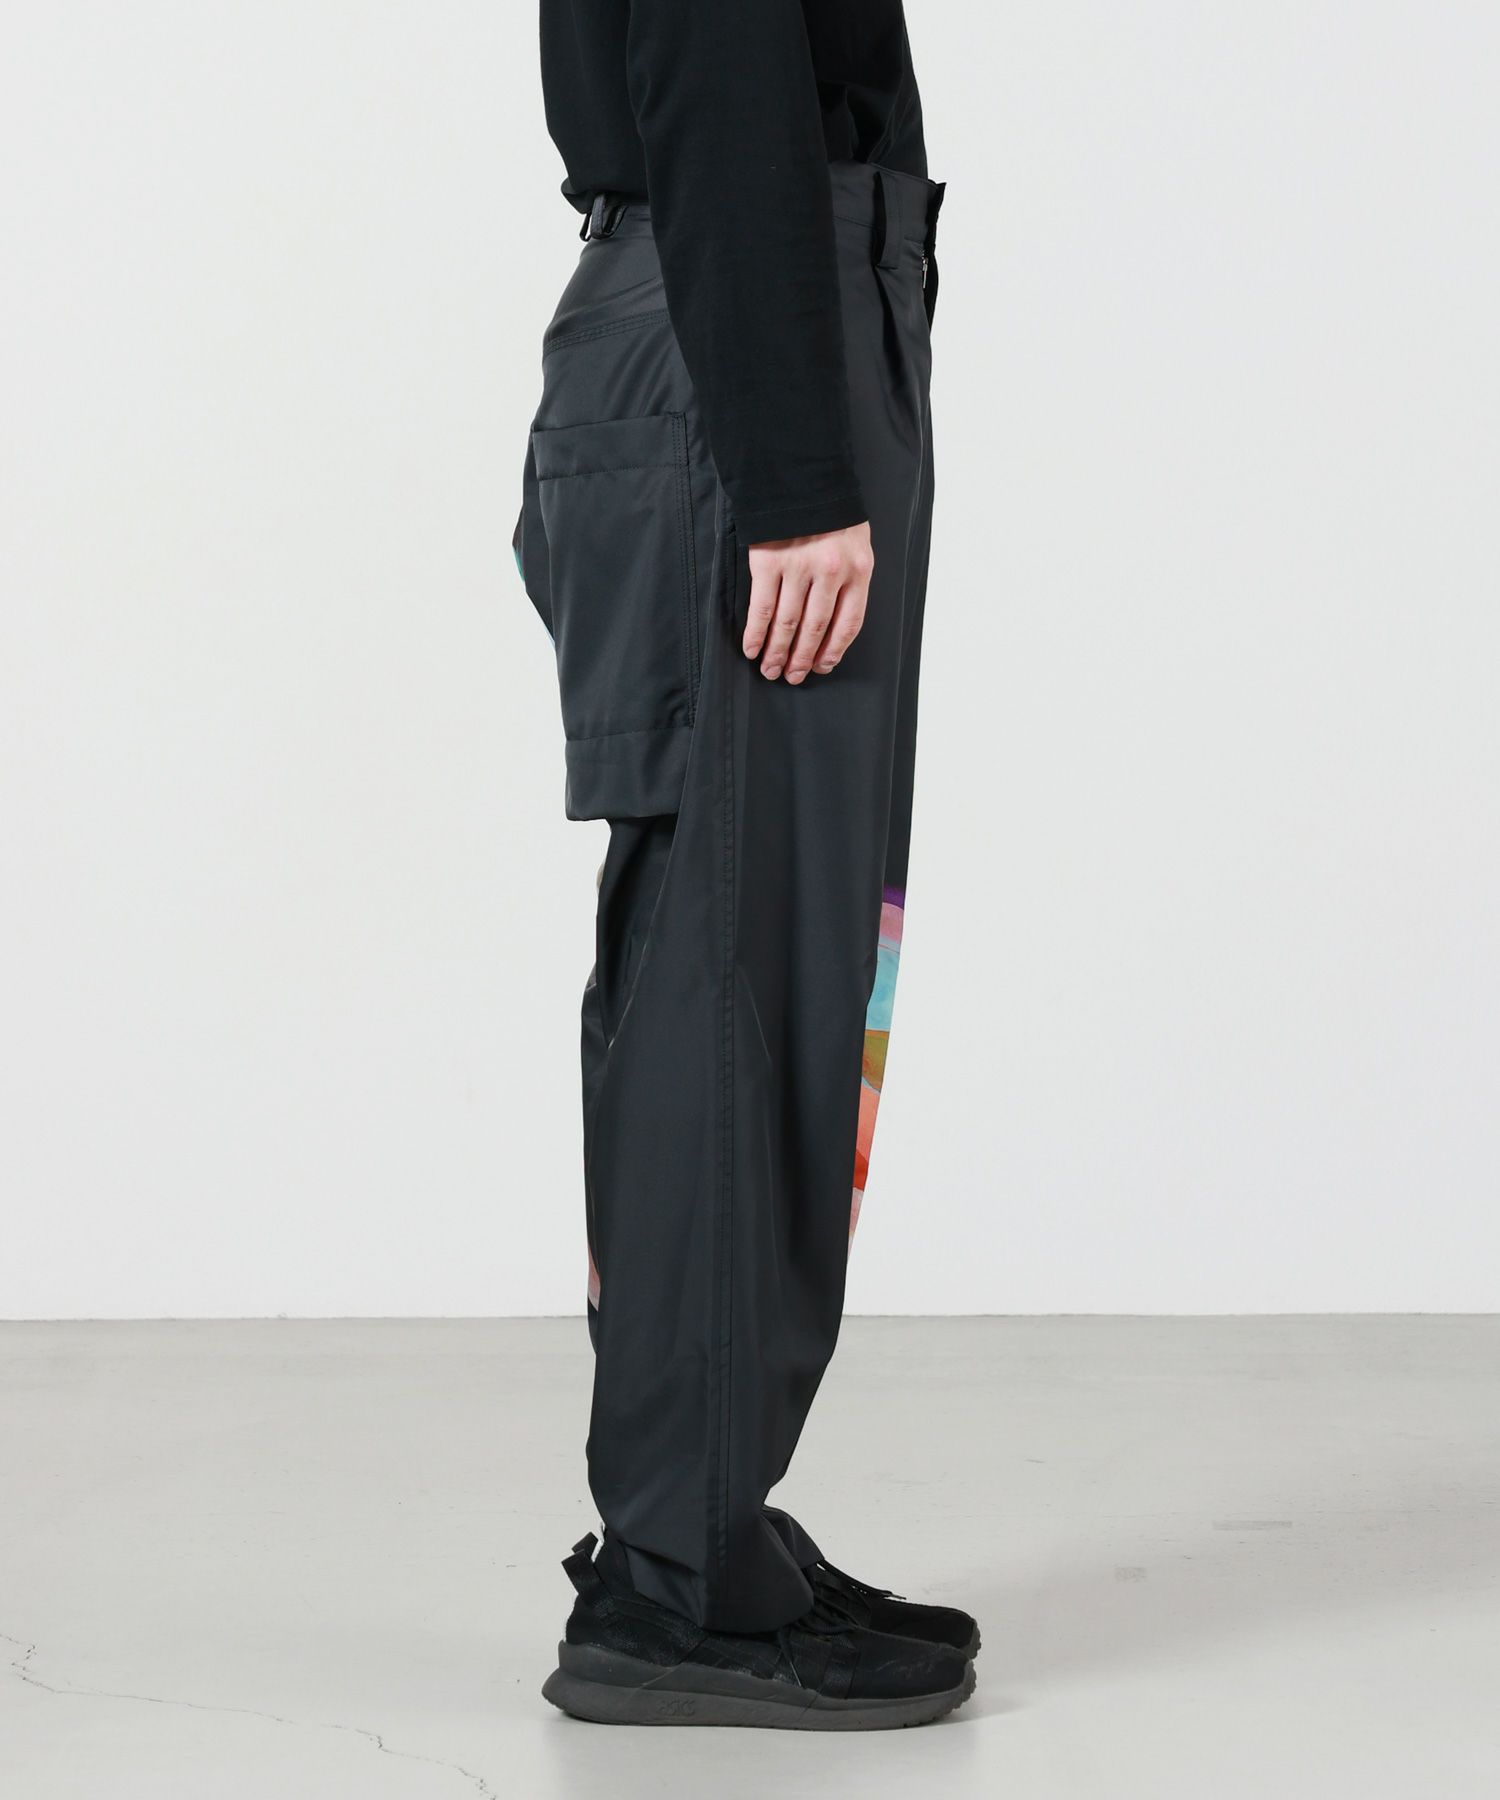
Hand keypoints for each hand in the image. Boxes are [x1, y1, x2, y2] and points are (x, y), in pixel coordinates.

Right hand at [742, 523, 873, 683]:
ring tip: (770, 670)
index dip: (834, 650)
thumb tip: (834, 622)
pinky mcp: (768, 562)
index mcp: (857, 569)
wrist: (800, 474)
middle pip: (816, 628)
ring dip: (777, 652)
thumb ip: (849, 577)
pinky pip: (761, 607)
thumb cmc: (829, 511)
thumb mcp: (855, 541)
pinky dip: (755, 633)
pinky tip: (751, 649)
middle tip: (791, 677)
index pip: (849, 622)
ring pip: (788, 623)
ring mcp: (798, 568)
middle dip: (802, 658)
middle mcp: (830, 572)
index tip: (822, 667)